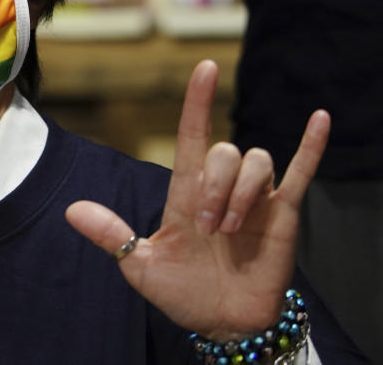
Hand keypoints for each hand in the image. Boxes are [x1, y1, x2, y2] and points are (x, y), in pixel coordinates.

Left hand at [66, 60, 327, 339]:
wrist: (222, 323)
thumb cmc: (182, 291)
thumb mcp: (141, 266)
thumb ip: (112, 236)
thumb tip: (71, 210)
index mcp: (186, 193)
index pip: (191, 137)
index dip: (196, 103)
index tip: (202, 69)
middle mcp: (222, 189)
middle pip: (225, 154)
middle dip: (217, 187)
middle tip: (209, 228)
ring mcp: (255, 199)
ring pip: (258, 163)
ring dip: (244, 194)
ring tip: (232, 231)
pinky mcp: (284, 216)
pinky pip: (302, 173)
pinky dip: (310, 146)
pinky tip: (319, 118)